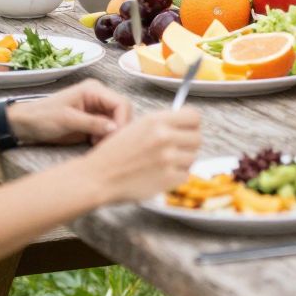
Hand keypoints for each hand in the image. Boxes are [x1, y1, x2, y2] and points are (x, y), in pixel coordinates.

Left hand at [10, 82, 133, 146]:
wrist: (25, 125)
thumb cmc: (42, 117)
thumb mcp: (67, 120)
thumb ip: (92, 123)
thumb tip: (115, 128)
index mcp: (94, 90)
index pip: (121, 103)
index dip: (122, 120)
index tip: (115, 137)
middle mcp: (99, 96)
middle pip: (122, 111)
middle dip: (118, 127)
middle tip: (107, 143)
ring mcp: (96, 108)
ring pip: (117, 120)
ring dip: (112, 133)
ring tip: (98, 143)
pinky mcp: (93, 119)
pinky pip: (108, 127)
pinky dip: (105, 137)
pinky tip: (94, 143)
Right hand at [81, 107, 201, 204]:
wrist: (97, 177)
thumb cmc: (114, 153)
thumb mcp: (136, 126)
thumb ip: (162, 123)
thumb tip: (185, 123)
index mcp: (156, 121)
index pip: (194, 116)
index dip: (191, 124)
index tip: (187, 129)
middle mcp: (165, 137)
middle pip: (197, 138)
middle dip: (188, 144)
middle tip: (175, 149)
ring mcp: (168, 159)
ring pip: (192, 157)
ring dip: (182, 161)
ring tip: (164, 164)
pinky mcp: (168, 179)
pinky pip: (185, 175)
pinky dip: (176, 177)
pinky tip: (161, 175)